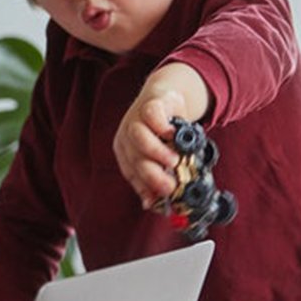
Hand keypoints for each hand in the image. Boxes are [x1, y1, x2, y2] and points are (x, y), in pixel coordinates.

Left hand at [113, 63, 210, 208]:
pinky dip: (161, 127)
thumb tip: (153, 204)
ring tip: (174, 161)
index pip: (131, 173)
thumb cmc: (162, 131)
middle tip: (170, 186)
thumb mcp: (161, 156)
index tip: (160, 199)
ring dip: (156, 152)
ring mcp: (137, 119)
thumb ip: (158, 176)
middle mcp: (128, 136)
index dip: (144, 188)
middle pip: (135, 158)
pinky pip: (151, 115)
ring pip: (138, 137)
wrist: (166, 97)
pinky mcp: (150, 104)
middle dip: (152, 176)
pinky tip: (173, 135)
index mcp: (127, 152)